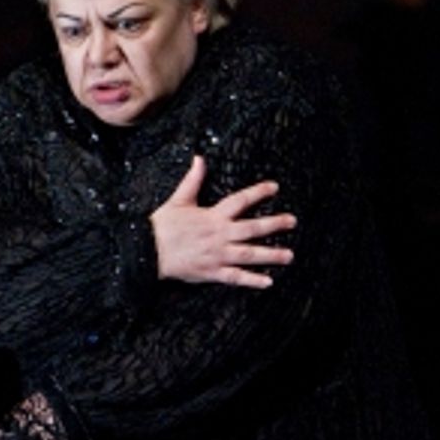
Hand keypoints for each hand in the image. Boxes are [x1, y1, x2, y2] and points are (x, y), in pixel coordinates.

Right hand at [149, 155, 295, 287]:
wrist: (147, 251)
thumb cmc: (162, 226)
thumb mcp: (178, 199)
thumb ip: (193, 180)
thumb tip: (199, 158)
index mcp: (212, 216)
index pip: (240, 201)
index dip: (258, 193)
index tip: (275, 187)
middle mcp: (219, 235)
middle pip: (252, 228)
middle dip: (274, 224)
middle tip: (293, 221)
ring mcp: (217, 255)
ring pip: (249, 254)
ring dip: (270, 255)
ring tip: (289, 255)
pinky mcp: (212, 272)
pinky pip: (235, 277)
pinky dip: (252, 280)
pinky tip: (268, 281)